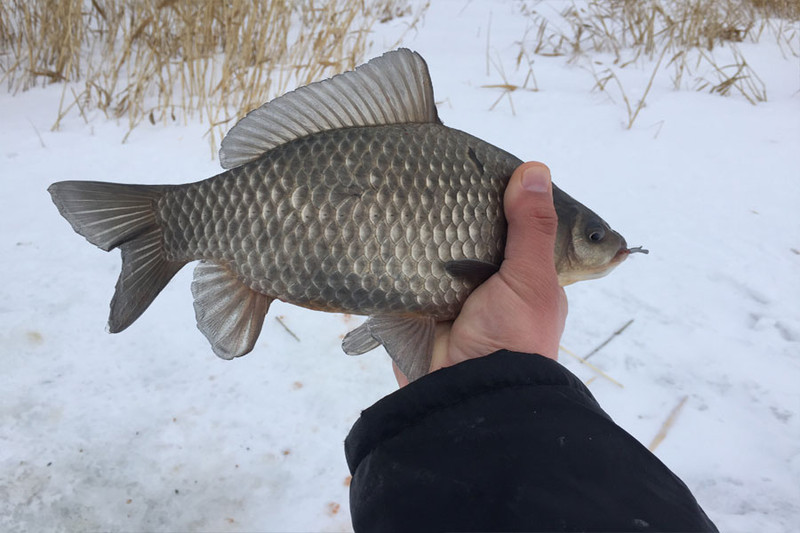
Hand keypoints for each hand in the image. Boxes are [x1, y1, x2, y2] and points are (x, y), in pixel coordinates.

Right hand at [393, 162, 567, 386]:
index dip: (503, 201)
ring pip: (439, 254)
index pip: (515, 229)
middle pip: (473, 238)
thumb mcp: (532, 278)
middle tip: (438, 172)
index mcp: (524, 280)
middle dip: (459, 214)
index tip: (482, 165)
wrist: (466, 397)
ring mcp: (452, 297)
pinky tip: (390, 222)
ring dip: (428, 233)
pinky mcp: (418, 307)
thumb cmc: (513, 337)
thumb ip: (532, 227)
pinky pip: (408, 273)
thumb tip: (534, 169)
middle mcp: (489, 287)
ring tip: (410, 188)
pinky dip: (401, 255)